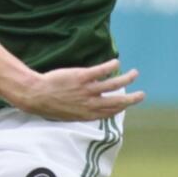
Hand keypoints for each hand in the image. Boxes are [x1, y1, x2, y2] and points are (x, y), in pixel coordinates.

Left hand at [17, 59, 144, 121]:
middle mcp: (90, 104)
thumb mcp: (67, 114)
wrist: (35, 95)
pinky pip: (101, 71)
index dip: (121, 108)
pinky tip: (116, 62)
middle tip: (142, 95)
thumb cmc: (49, 104)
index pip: (110, 112)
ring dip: (127, 79)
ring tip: (135, 73)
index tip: (127, 104)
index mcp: (87, 114)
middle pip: (117, 102)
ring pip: (114, 85)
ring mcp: (87, 90)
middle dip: (132, 99)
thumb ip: (81, 111)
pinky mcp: (82, 77)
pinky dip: (111, 66)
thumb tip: (91, 108)